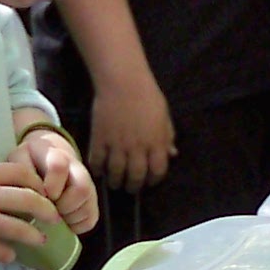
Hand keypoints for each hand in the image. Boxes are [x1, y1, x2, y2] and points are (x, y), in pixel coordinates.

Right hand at [0, 158, 53, 260]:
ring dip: (34, 236)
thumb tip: (11, 189)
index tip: (45, 192)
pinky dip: (7, 254)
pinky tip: (10, 255)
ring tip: (41, 240)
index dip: (39, 183)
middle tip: (55, 218)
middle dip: (47, 211)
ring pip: (18, 229)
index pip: (22, 173)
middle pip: (29, 200)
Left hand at [15, 123, 101, 231]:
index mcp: (57, 156)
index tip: (41, 194)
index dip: (50, 186)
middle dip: (62, 205)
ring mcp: (88, 185)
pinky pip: (90, 220)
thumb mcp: (19, 158)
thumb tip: (33, 192)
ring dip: (67, 217)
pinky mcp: (92, 202)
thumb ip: (22, 170)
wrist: (46, 156)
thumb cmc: (30, 161)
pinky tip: (61, 221)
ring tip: (52, 215)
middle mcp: (78, 169)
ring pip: (87, 207)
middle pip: (82, 189)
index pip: (59, 167)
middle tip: (47, 208)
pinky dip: (75, 226)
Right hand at [87, 76, 176, 191]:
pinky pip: (97, 162)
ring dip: (116, 182)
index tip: (149, 180)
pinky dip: (98, 170)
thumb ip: (167, 137)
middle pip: (136, 177)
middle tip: (131, 187)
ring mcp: (117, 145)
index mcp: (156, 142)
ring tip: (115, 182)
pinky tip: (100, 170)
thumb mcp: (164, 116)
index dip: (154, 179)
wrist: (122, 81)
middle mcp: (138, 147)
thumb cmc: (147, 96)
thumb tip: (172, 154)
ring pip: (116, 174)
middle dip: (133, 186)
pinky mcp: (100, 139)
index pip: (158, 171)